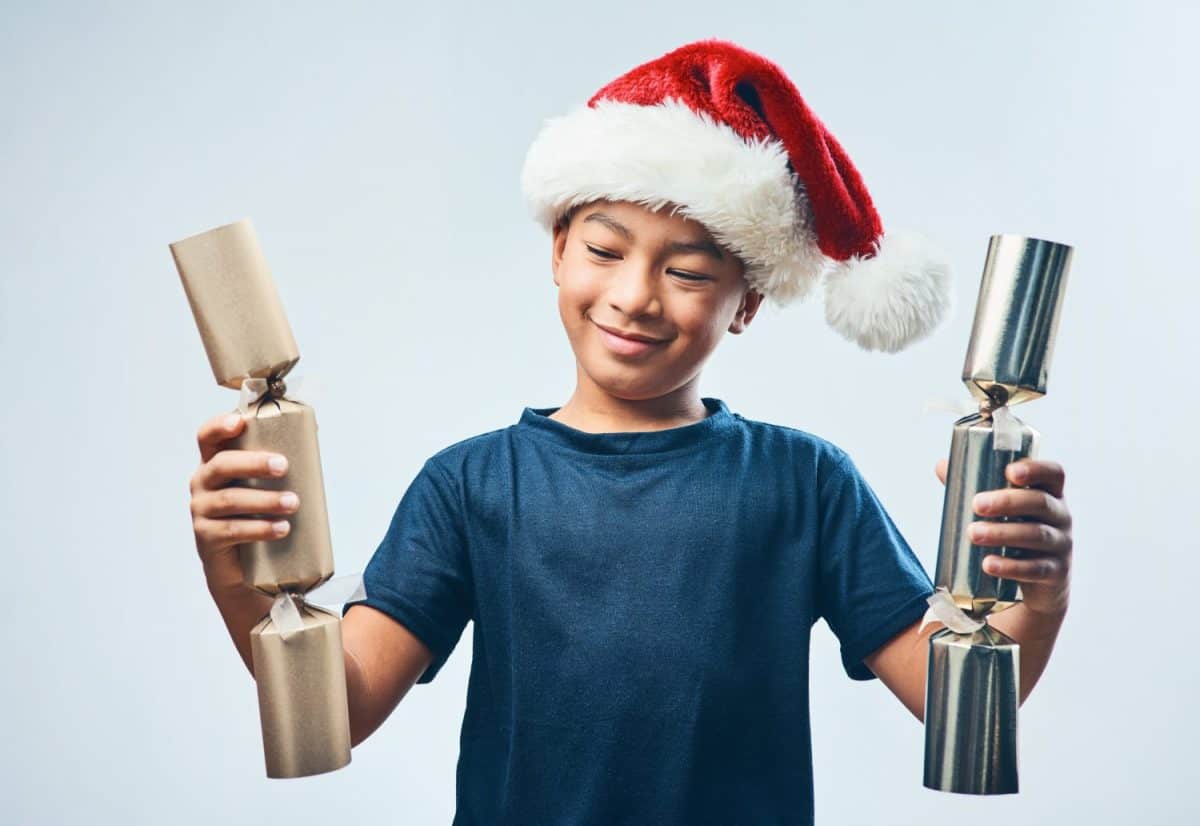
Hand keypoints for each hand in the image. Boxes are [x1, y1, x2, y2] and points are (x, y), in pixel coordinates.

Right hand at [188, 412, 298, 592]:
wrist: (240, 565)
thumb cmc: (256, 514)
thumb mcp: (262, 485)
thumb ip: (276, 462)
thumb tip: (312, 432)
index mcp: (214, 462)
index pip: (208, 437)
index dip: (219, 427)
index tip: (240, 422)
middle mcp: (202, 482)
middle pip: (222, 465)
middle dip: (254, 463)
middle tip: (284, 466)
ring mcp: (201, 510)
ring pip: (231, 499)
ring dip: (265, 500)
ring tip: (293, 503)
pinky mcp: (206, 537)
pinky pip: (233, 530)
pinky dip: (260, 528)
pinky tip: (282, 528)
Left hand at [934, 457, 1072, 616]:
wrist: (1038, 581)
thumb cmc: (1015, 531)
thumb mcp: (1002, 509)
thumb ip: (975, 486)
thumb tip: (941, 466)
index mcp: (1049, 493)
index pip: (1053, 473)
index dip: (1035, 469)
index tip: (1010, 472)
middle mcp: (1061, 516)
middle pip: (1040, 502)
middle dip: (1008, 502)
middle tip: (976, 505)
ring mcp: (1062, 545)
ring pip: (1037, 535)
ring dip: (1003, 533)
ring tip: (973, 534)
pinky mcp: (1056, 572)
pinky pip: (1036, 568)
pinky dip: (1010, 567)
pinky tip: (988, 564)